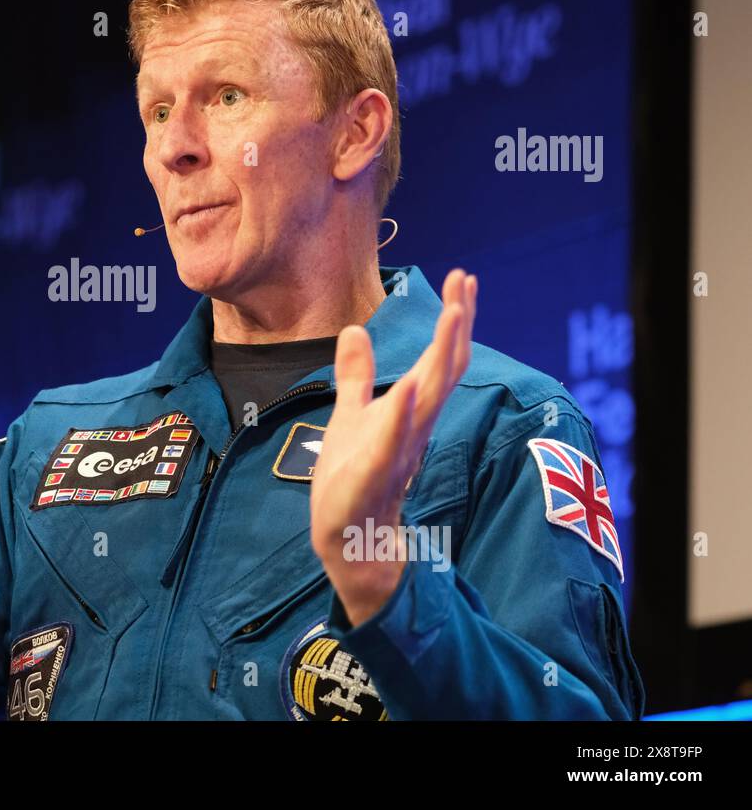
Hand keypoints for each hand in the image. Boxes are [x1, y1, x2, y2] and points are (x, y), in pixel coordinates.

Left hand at [310, 268, 476, 625]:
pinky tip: (408, 388)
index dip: (452, 318)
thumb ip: (356, 376)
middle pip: (443, 369)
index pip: (437, 357)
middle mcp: (412, 426)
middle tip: (467, 282)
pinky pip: (391, 442)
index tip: (463, 275)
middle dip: (455, 325)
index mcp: (409, 410)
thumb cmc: (351, 478)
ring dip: (439, 359)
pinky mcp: (372, 475)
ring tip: (451, 317)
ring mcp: (396, 449)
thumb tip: (353, 330)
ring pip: (427, 400)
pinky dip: (401, 416)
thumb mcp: (350, 414)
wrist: (346, 538)